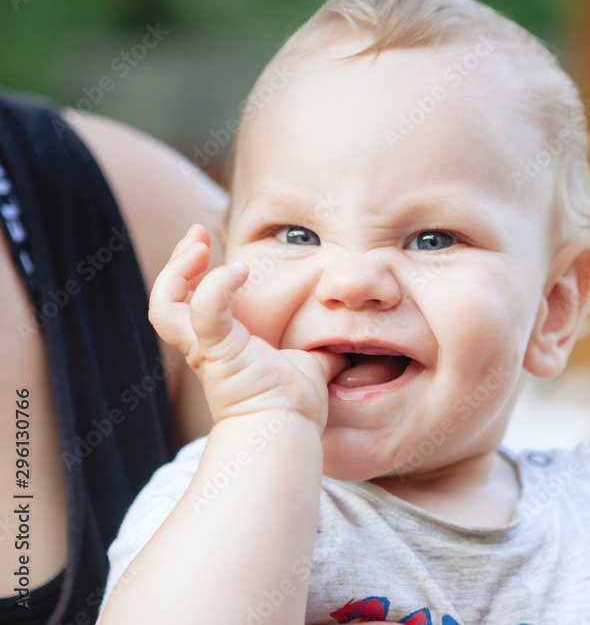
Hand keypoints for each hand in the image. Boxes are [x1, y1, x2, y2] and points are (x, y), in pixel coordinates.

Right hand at [148, 224, 347, 430]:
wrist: (286, 431)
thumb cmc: (294, 406)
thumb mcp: (308, 364)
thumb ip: (320, 348)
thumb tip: (348, 340)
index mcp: (219, 346)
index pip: (189, 304)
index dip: (192, 275)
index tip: (207, 246)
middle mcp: (203, 347)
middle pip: (165, 301)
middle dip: (177, 262)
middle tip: (196, 236)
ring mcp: (205, 349)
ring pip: (164, 306)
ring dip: (177, 270)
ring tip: (199, 246)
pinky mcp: (216, 351)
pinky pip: (204, 311)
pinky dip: (217, 286)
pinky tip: (241, 270)